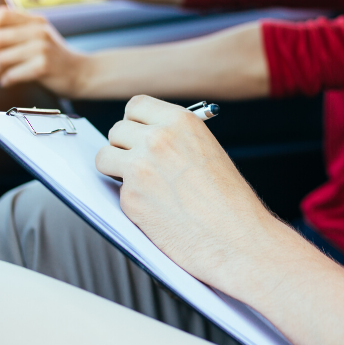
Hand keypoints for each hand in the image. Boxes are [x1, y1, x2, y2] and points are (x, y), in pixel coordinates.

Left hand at [0, 7, 86, 93]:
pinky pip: (12, 74)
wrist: (82, 73)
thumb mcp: (40, 37)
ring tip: (0, 74)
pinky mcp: (43, 66)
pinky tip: (8, 81)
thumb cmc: (56, 58)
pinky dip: (5, 80)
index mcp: (36, 21)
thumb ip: (17, 33)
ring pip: (2, 57)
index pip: (3, 13)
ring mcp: (42, 48)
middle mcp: (39, 31)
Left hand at [95, 95, 284, 292]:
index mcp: (180, 121)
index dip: (135, 122)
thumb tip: (147, 137)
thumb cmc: (230, 201)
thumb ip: (176, 138)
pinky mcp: (130, 198)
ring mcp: (140, 167)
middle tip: (139, 163)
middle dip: (124, 146)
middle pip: (117, 130)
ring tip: (140, 184)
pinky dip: (130, 200)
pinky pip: (115, 190)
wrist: (238, 239)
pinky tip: (154, 209)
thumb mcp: (207, 151)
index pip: (137, 105)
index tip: (138, 133)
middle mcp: (157, 139)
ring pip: (104, 157)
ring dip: (116, 169)